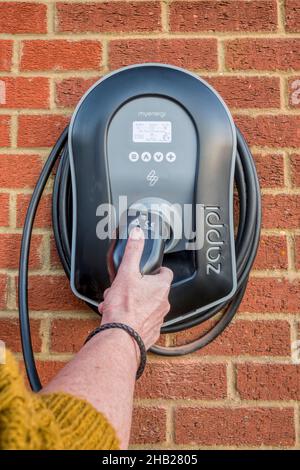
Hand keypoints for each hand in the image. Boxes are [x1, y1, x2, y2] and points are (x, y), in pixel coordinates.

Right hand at [99, 227, 172, 349]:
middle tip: (125, 290)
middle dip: (138, 289)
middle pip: (153, 291)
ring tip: (118, 305)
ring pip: (146, 307)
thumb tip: (137, 233)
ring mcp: (158, 320)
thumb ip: (133, 251)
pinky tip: (120, 318)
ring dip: (134, 305)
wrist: (120, 337)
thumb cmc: (124, 308)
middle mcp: (163, 304)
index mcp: (161, 287)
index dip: (156, 270)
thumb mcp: (126, 272)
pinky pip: (143, 323)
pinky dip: (133, 320)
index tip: (149, 271)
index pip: (165, 273)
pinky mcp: (150, 333)